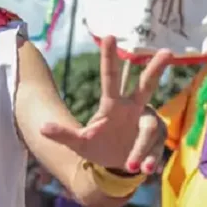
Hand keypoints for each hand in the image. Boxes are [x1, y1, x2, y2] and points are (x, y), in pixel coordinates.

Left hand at [41, 36, 171, 174]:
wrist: (116, 167)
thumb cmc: (97, 147)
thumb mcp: (79, 143)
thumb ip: (63, 135)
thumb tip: (41, 128)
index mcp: (112, 105)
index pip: (111, 78)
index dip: (109, 58)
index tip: (108, 36)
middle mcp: (134, 109)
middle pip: (146, 85)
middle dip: (156, 69)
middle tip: (166, 52)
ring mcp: (148, 123)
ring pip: (149, 129)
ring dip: (141, 148)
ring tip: (133, 167)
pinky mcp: (158, 141)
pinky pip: (155, 149)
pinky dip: (150, 160)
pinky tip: (144, 170)